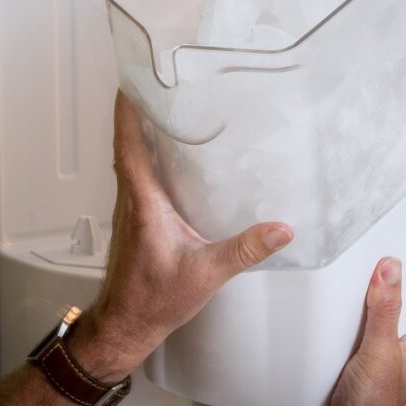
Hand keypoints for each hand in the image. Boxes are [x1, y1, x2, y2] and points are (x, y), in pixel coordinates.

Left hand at [67, 91, 294, 381]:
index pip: (128, 146)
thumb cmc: (151, 300)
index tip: (131, 81)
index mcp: (142, 204)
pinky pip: (136, 175)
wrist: (126, 324)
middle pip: (126, 143)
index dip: (127, 111)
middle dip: (136, 109)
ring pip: (129, 159)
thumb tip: (279, 230)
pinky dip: (145, 155)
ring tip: (161, 107)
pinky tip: (167, 156)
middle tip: (153, 81)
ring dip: (139, 131)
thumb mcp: (205, 273)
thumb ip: (244, 250)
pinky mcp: (135, 218)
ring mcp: (130, 208)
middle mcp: (131, 200)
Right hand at [321, 258, 405, 405]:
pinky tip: (320, 326)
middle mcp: (392, 356)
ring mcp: (368, 363)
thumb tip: (391, 269)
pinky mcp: (344, 370)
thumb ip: (385, 311)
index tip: (380, 260)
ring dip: (341, 319)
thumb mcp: (380, 351)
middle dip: (363, 299)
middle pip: (378, 313)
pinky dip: (327, 334)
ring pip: (355, 327)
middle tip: (350, 278)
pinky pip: (337, 342)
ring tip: (332, 301)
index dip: (395, 284)